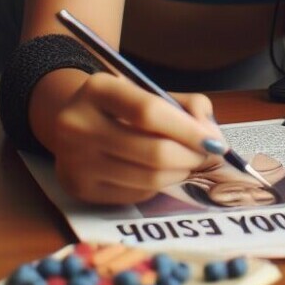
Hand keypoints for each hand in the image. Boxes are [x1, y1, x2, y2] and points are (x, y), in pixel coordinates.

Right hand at [51, 72, 225, 204]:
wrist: (70, 123)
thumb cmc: (120, 106)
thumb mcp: (149, 91)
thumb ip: (187, 105)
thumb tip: (211, 135)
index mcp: (97, 89)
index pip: (149, 112)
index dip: (187, 129)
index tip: (214, 140)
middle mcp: (78, 124)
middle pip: (152, 152)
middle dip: (190, 156)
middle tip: (206, 154)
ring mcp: (75, 161)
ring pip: (148, 178)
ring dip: (179, 173)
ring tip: (186, 162)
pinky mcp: (79, 189)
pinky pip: (135, 195)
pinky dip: (157, 186)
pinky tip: (158, 172)